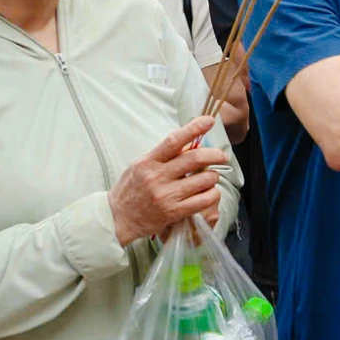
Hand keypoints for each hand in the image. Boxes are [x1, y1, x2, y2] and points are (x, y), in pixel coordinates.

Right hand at [110, 117, 229, 246]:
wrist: (117, 218)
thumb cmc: (131, 189)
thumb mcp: (140, 166)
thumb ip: (163, 156)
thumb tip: (191, 145)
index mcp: (148, 162)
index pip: (173, 141)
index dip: (193, 129)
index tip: (209, 120)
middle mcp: (156, 177)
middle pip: (195, 159)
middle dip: (215, 154)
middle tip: (222, 156)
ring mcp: (166, 195)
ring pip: (204, 179)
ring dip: (214, 176)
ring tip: (211, 178)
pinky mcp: (174, 212)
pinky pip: (205, 200)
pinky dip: (213, 194)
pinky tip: (209, 192)